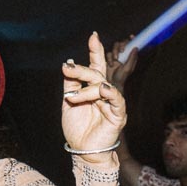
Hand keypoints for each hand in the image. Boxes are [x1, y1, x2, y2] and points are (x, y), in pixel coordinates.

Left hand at [61, 33, 125, 161]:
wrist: (82, 150)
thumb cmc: (77, 128)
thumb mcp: (68, 102)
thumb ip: (70, 84)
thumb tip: (68, 64)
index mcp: (93, 89)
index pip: (95, 67)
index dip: (95, 52)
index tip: (93, 36)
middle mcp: (104, 93)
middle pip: (98, 74)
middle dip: (83, 69)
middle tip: (68, 68)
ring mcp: (113, 103)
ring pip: (103, 86)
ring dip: (85, 89)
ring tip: (71, 97)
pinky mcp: (118, 114)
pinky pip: (117, 100)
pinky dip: (109, 93)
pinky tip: (102, 89)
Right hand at [106, 36, 136, 92]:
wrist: (111, 84)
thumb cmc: (121, 78)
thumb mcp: (128, 68)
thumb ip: (132, 58)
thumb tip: (136, 47)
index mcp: (130, 56)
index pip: (132, 45)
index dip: (132, 40)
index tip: (131, 36)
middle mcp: (124, 55)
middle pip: (122, 43)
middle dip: (121, 45)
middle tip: (121, 51)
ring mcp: (116, 56)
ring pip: (115, 47)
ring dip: (115, 52)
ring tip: (116, 59)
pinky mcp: (109, 58)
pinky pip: (108, 53)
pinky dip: (109, 58)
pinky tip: (111, 64)